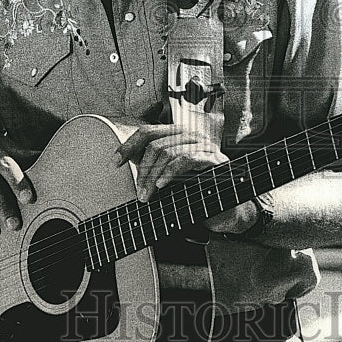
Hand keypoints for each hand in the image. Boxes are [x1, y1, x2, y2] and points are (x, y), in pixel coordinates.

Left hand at [115, 124, 258, 234]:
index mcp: (177, 135)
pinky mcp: (214, 159)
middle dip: (143, 171)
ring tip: (147, 196)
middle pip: (155, 144)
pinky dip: (170, 172)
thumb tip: (120, 159)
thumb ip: (149, 165)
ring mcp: (203, 145)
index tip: (114, 163)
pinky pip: (187, 159)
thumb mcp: (166, 177)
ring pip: (168, 151)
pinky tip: (162, 186)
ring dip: (152, 177)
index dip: (128, 145)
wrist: (226, 210)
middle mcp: (190, 136)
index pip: (147, 131)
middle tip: (140, 193)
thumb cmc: (195, 193)